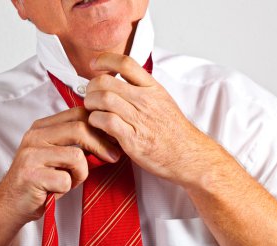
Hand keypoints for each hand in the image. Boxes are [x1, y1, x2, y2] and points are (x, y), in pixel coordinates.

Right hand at [0, 107, 120, 224]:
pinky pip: (66, 179)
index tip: (114, 140)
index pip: (78, 113)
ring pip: (76, 156)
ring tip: (70, 180)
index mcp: (42, 127)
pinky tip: (56, 190)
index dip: (100, 126)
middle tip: (113, 157)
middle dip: (101, 145)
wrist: (11, 204)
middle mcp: (35, 136)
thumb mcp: (59, 155)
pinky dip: (67, 188)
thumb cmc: (41, 180)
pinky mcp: (31, 175)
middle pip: (79, 128)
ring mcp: (31, 154)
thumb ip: (78, 143)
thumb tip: (110, 138)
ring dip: (81, 173)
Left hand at [84, 53, 215, 185]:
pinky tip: (97, 124)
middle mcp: (145, 100)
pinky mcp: (132, 138)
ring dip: (90, 104)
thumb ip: (142, 89)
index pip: (126, 63)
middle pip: (106, 81)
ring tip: (91, 110)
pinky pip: (106, 121)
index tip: (94, 64)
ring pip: (103, 99)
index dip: (105, 59)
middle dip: (91, 87)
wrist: (187, 155)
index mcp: (152, 88)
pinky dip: (95, 121)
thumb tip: (120, 81)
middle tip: (89, 94)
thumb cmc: (173, 131)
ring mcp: (139, 119)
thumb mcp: (162, 101)